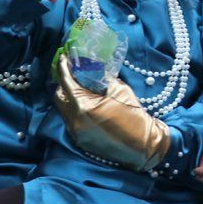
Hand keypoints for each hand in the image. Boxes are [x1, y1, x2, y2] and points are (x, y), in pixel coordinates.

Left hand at [54, 54, 169, 170]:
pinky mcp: (80, 140)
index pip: (66, 82)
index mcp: (84, 106)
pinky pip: (70, 120)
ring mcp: (76, 132)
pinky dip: (74, 109)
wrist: (143, 145)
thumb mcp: (119, 89)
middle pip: (59, 96)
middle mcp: (75, 121)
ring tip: (79, 87)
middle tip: (73, 72)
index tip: (64, 58)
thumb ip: (101, 78)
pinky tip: (85, 103)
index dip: (64, 68)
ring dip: (68, 96)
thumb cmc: (134, 115)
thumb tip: (91, 68)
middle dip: (64, 82)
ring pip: (63, 109)